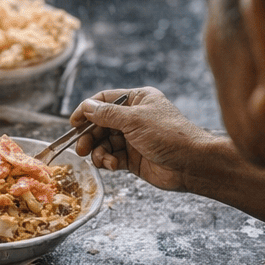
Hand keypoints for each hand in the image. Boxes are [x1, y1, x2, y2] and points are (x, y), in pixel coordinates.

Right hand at [71, 86, 217, 192]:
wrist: (191, 164)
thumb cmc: (168, 135)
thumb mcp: (135, 120)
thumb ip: (108, 115)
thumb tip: (86, 106)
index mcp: (138, 100)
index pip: (105, 100)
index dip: (87, 110)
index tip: (73, 123)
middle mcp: (135, 117)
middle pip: (101, 124)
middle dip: (89, 136)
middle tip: (80, 148)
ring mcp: (134, 138)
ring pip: (104, 142)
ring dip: (98, 151)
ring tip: (101, 159)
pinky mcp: (134, 158)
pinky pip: (112, 157)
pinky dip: (108, 161)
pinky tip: (112, 165)